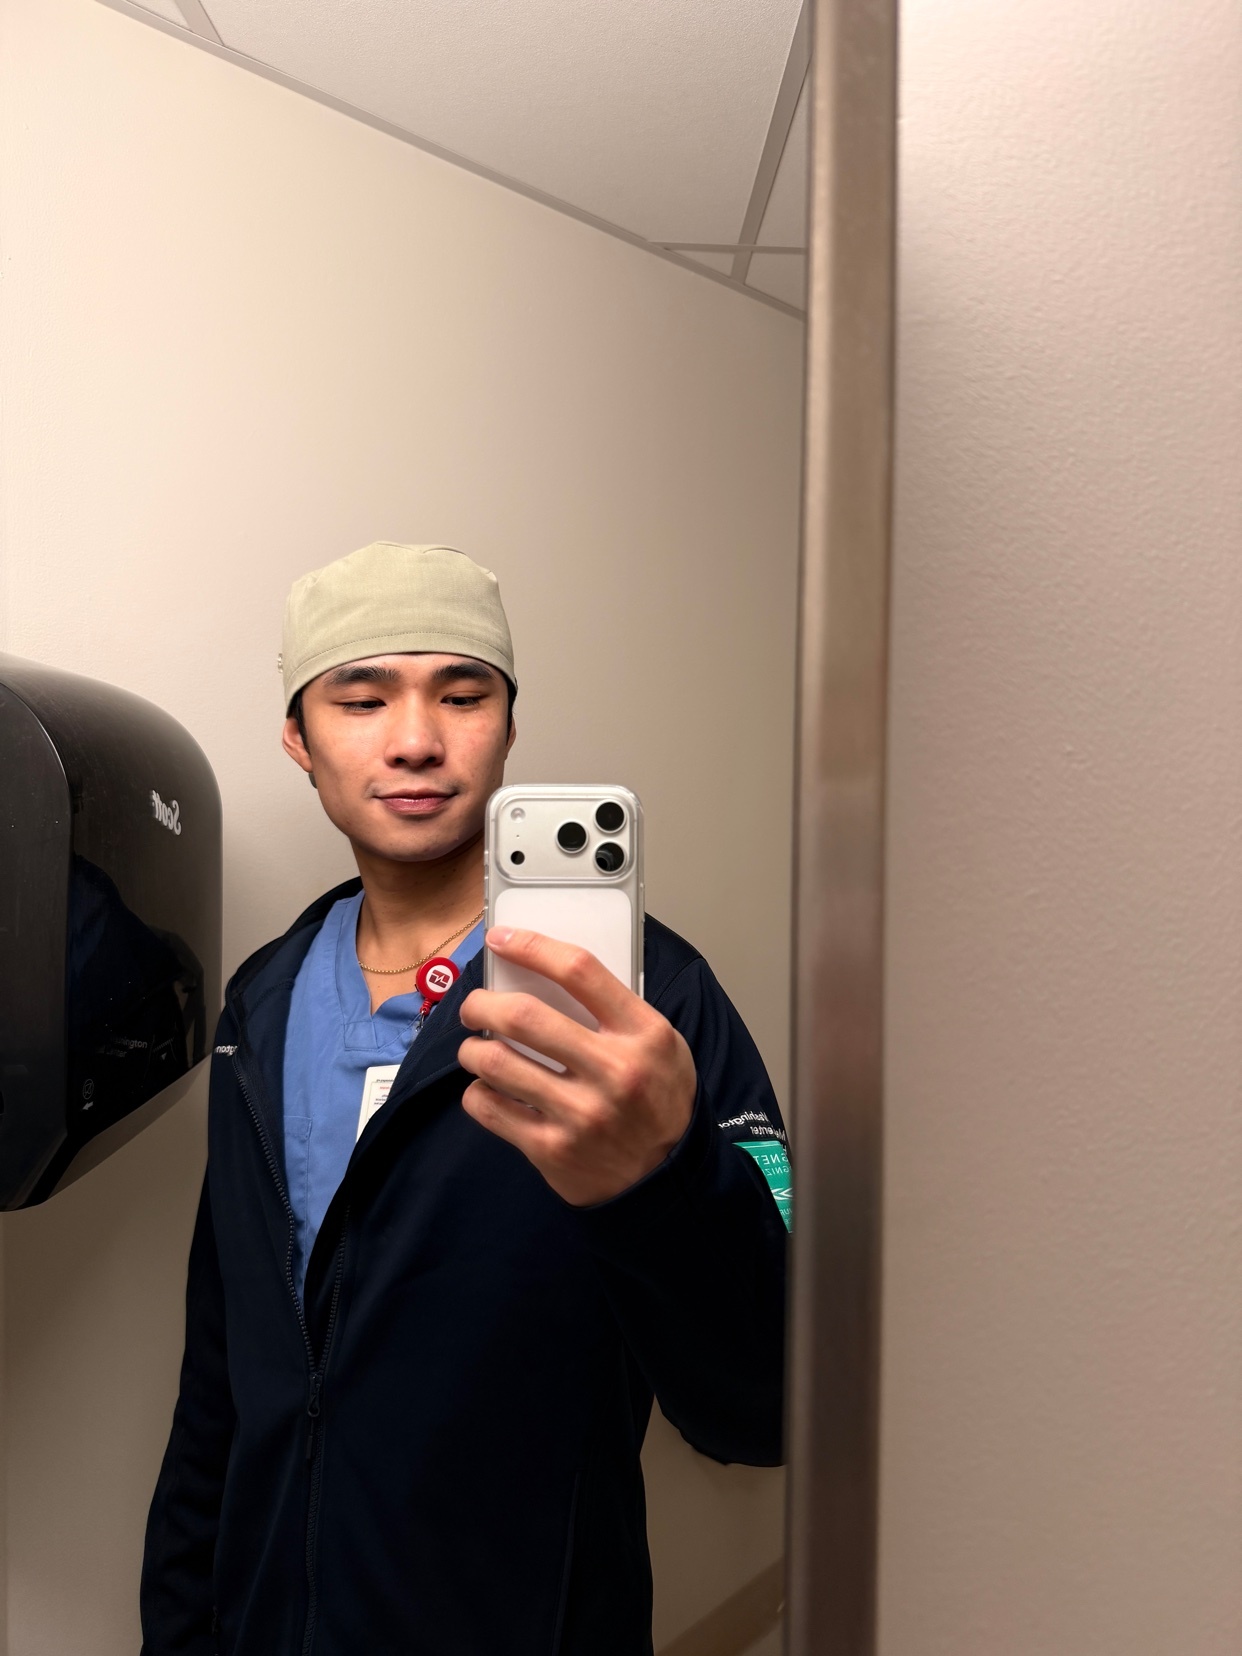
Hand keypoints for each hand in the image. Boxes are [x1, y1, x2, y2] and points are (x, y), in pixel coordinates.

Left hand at [457, 928, 696, 1205]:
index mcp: (644, 1034)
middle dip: (482, 1004)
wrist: (669, 1179)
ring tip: (476, 1049)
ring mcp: (581, 1115)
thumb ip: (614, 1009)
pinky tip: (488, 1089)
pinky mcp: (553, 1150)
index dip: (531, 946)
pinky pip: (489, 1108)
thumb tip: (545, 972)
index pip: (579, 971)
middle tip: (474, 1007)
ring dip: (472, 1050)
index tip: (501, 938)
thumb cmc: (659, 1099)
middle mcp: (614, 1072)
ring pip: (495, 1063)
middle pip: (524, 1015)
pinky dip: (477, 1092)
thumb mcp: (659, 1044)